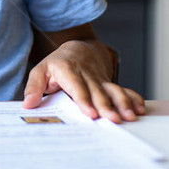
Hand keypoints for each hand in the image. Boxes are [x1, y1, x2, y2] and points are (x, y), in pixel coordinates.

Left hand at [22, 39, 144, 122]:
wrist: (78, 48)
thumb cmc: (57, 64)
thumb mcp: (40, 71)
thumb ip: (34, 87)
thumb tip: (28, 104)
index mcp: (68, 71)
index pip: (77, 87)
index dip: (84, 100)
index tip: (91, 113)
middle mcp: (87, 74)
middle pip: (98, 91)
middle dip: (107, 106)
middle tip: (114, 119)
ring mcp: (100, 79)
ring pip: (113, 89)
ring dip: (123, 102)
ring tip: (131, 116)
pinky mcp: (109, 83)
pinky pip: (123, 89)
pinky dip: (133, 98)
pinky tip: (140, 108)